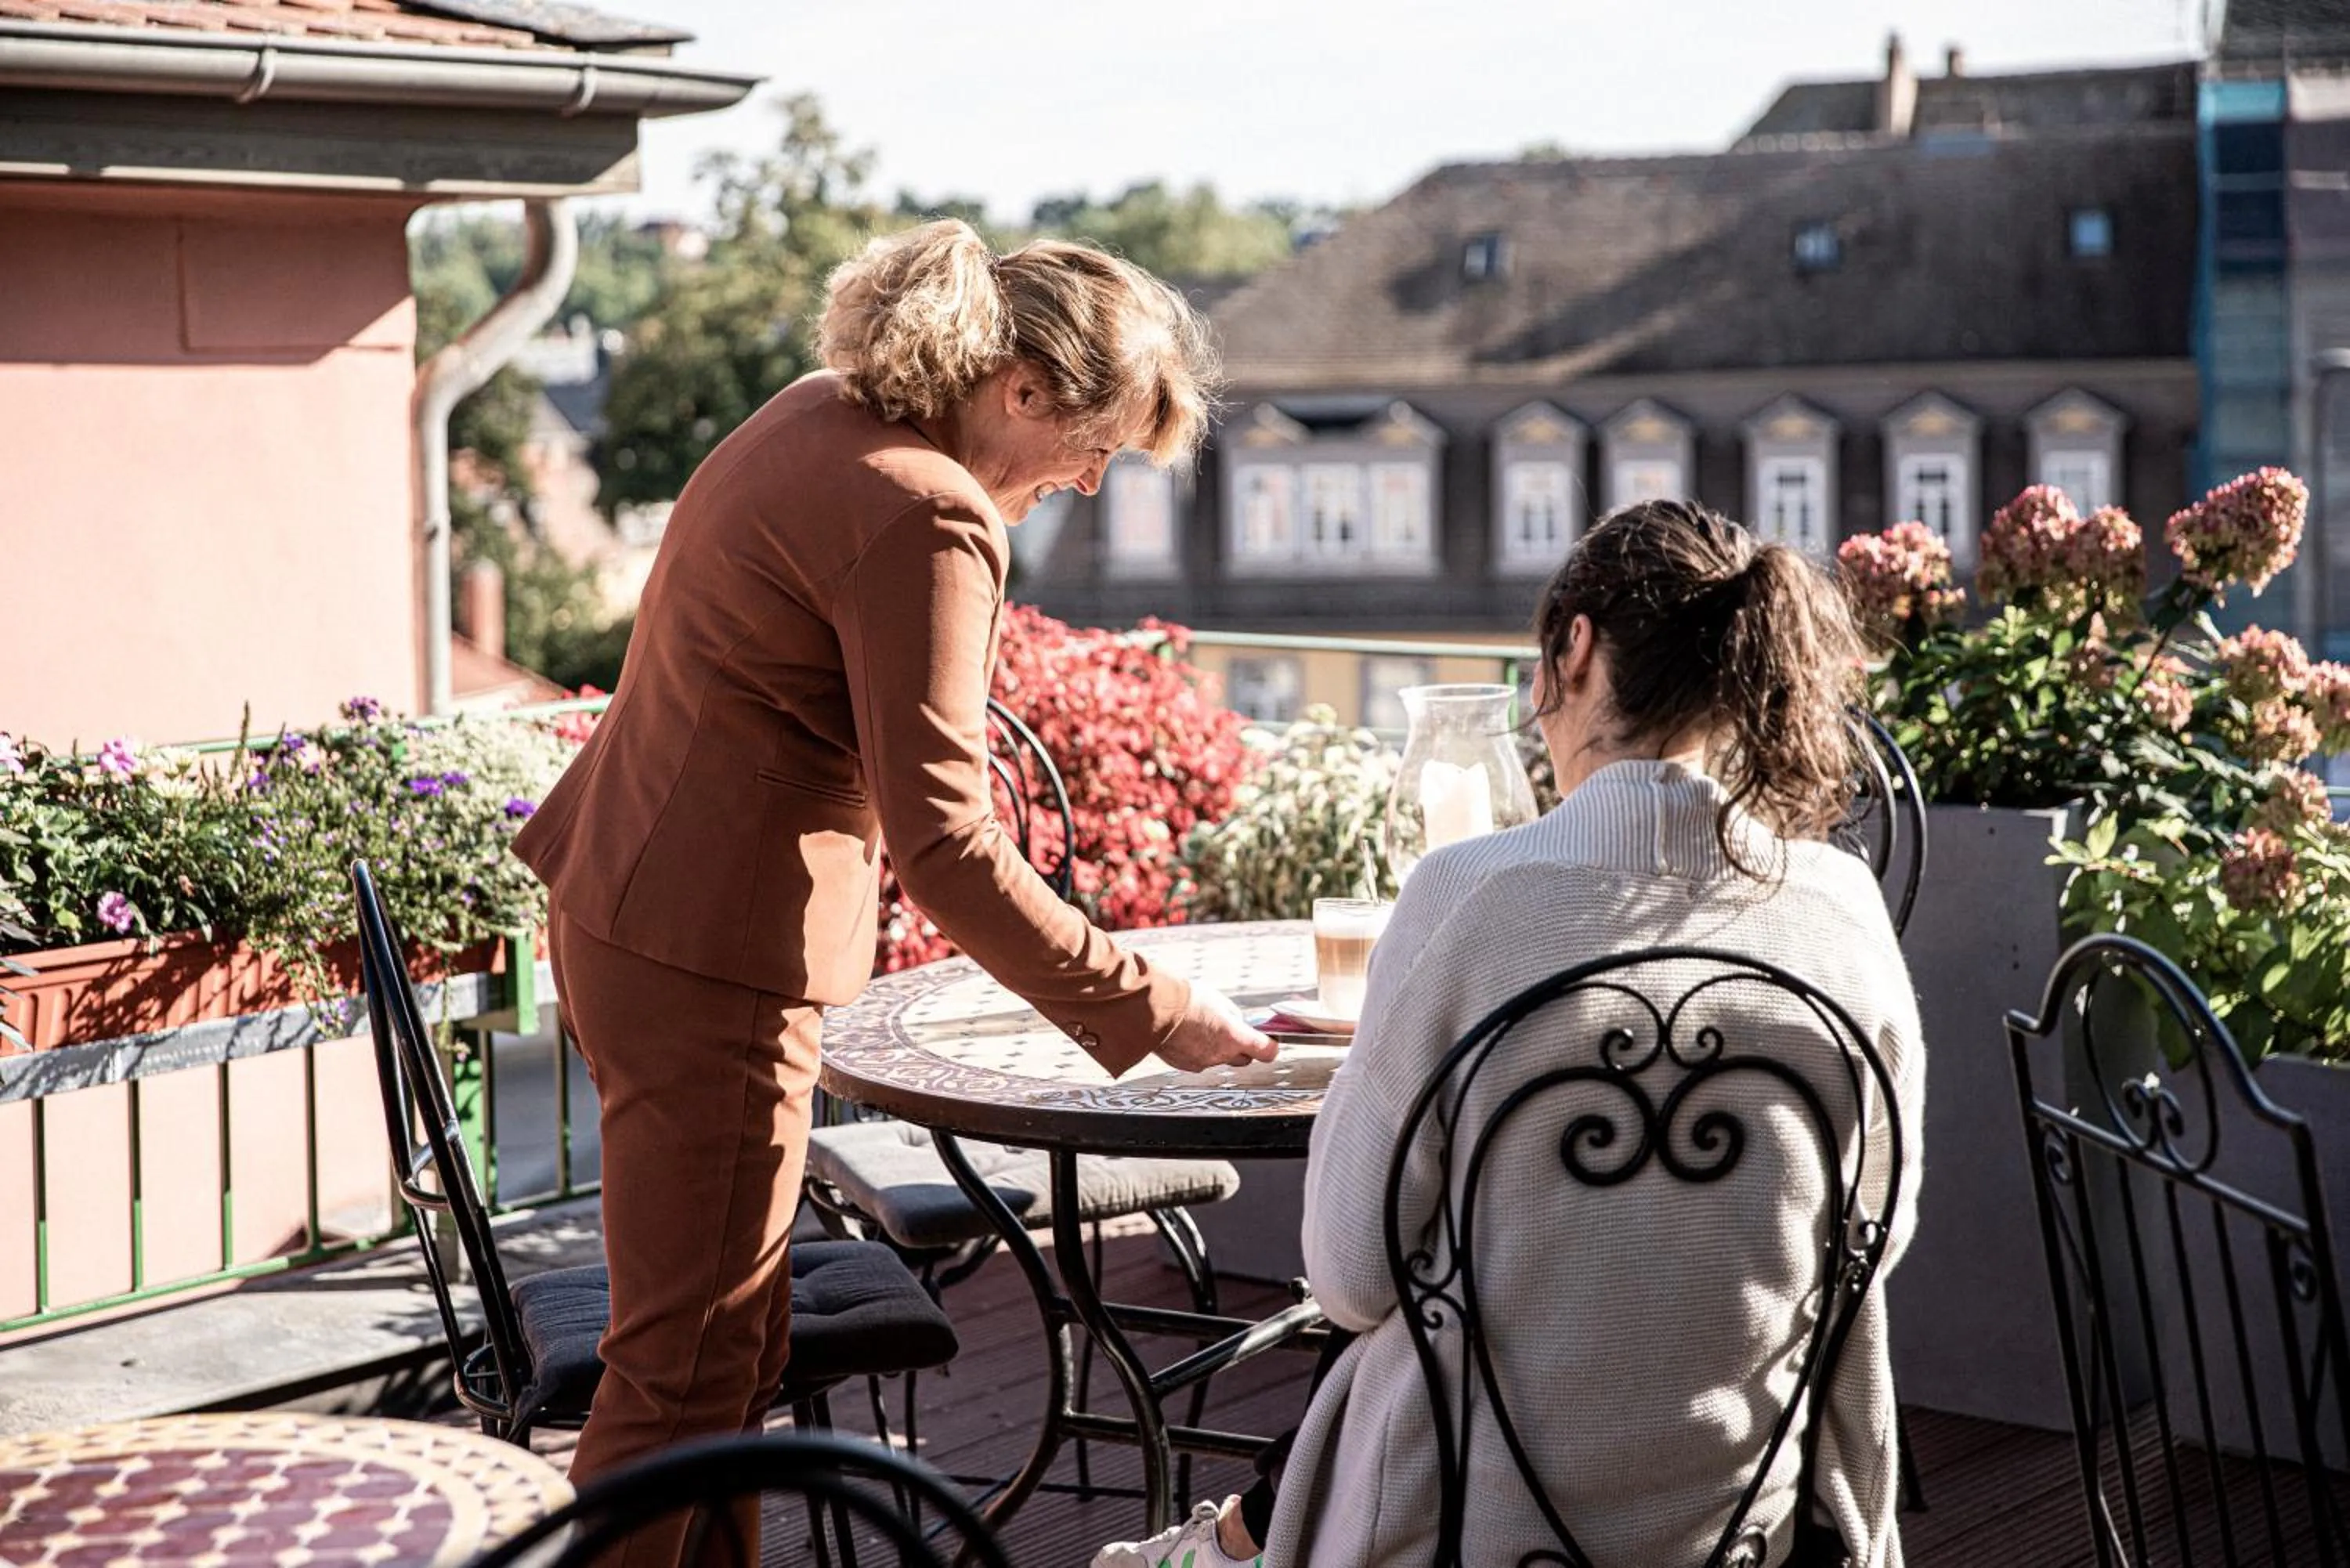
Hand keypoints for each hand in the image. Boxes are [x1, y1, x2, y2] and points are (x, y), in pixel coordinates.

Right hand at [1156, 984, 1278, 1072]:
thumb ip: (1233, 1016)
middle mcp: (1221, 1054)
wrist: (1153, 1009)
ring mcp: (1203, 1062)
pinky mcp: (1185, 1066)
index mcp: (1234, 1036)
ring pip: (1219, 1060)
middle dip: (1241, 1048)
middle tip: (1231, 1032)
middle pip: (1243, 1059)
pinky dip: (1197, 1052)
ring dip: (1216, 1049)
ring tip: (1202, 1028)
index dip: (1270, 1046)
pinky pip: (1199, 1061)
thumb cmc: (1186, 1000)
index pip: (1267, 1052)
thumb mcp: (1219, 1001)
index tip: (1268, 1040)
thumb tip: (1238, 1023)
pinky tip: (1187, 1036)